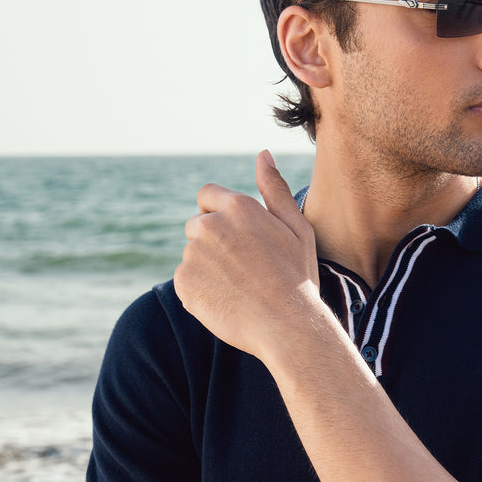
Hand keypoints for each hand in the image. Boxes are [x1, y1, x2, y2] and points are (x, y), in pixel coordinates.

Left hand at [173, 151, 321, 361]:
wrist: (289, 327)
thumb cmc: (298, 278)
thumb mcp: (296, 227)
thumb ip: (274, 189)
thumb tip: (262, 154)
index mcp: (237, 207)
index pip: (207, 196)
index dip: (220, 215)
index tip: (236, 238)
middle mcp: (210, 225)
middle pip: (196, 226)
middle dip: (213, 243)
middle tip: (243, 269)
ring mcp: (193, 255)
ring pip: (192, 256)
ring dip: (208, 268)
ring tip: (239, 289)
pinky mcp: (184, 284)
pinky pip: (186, 282)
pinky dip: (201, 291)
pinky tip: (228, 302)